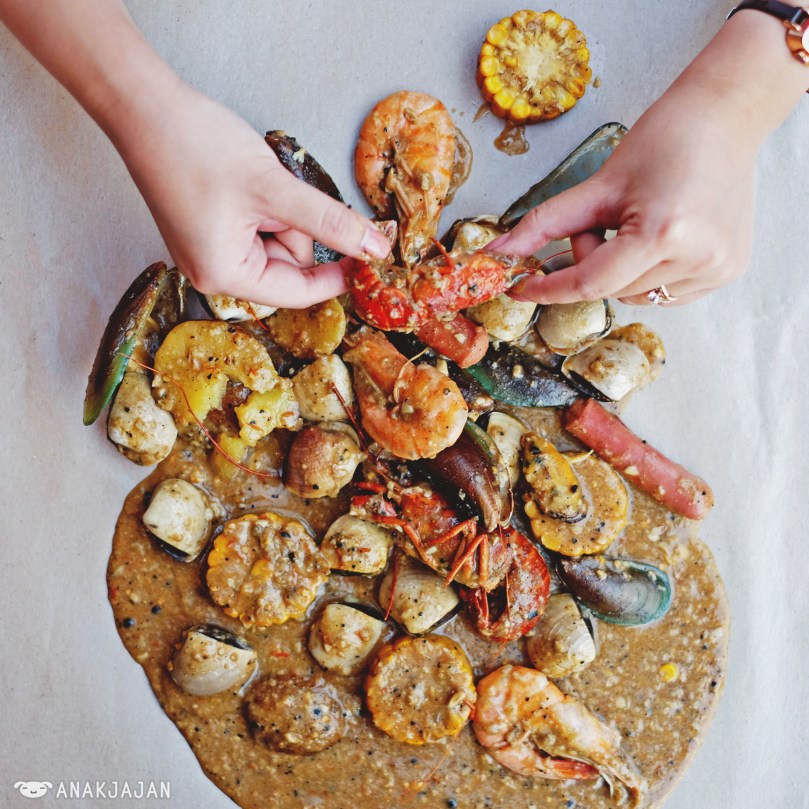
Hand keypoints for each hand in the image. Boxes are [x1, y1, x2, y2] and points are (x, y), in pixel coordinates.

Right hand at [112, 81, 388, 307]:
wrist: (144, 107)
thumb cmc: (196, 146)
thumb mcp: (276, 189)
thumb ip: (331, 222)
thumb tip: (376, 247)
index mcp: (225, 275)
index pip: (300, 292)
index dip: (338, 273)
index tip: (368, 251)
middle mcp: (214, 273)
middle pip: (289, 267)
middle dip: (296, 228)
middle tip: (277, 193)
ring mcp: (209, 253)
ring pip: (277, 244)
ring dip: (282, 214)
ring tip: (253, 183)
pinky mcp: (210, 232)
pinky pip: (259, 230)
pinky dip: (266, 207)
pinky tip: (245, 183)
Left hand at [488, 10, 808, 306]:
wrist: (726, 117)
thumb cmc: (665, 140)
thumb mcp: (598, 185)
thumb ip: (544, 225)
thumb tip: (498, 254)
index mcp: (664, 233)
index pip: (590, 282)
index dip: (550, 288)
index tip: (520, 288)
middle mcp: (696, 258)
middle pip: (610, 290)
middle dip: (591, 263)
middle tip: (603, 223)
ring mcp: (716, 269)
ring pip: (635, 296)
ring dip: (620, 272)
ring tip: (639, 224)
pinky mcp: (727, 272)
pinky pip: (665, 294)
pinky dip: (648, 275)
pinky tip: (663, 237)